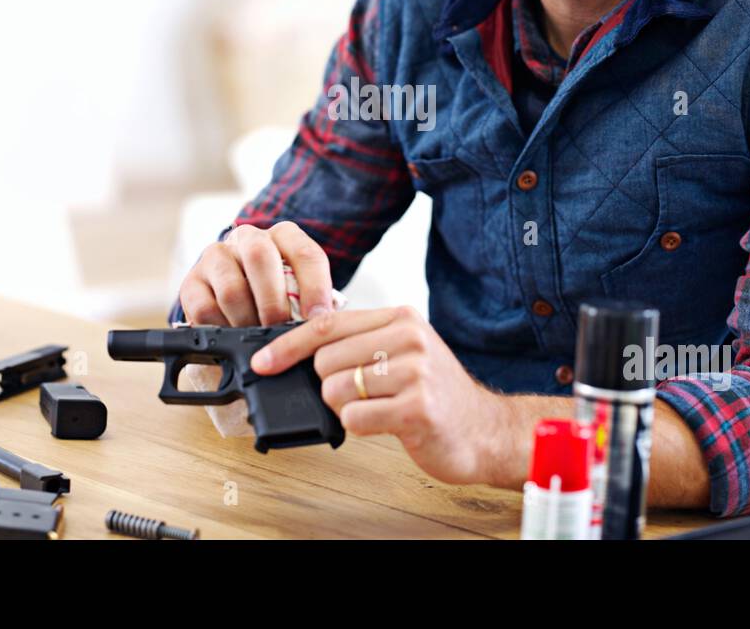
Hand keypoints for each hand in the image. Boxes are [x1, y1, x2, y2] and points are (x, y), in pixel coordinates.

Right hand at [178, 222, 332, 326]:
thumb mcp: (299, 291)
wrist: (234, 298)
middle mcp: (247, 237)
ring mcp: (216, 256)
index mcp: (283, 235)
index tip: (318, 318)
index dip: (314, 287)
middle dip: (273, 302)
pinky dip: (222, 329)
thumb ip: (309, 302)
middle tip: (280, 330)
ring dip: (247, 320)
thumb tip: (318, 327)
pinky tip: (232, 338)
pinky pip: (204, 308)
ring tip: (257, 340)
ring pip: (231, 287)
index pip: (304, 252)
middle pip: (259, 256)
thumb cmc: (276, 296)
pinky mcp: (191, 281)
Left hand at [251, 305, 503, 484]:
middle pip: (325, 360)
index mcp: (401, 318)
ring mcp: (415, 372)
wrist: (485, 430)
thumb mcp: (404, 352)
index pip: (327, 324)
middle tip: (360, 396)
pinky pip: (355, 419)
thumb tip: (300, 349)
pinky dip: (361, 427)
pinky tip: (386, 423)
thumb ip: (360, 342)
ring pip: (336, 390)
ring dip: (345, 409)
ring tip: (377, 409)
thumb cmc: (438, 394)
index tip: (264, 362)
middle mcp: (409, 338)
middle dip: (330, 386)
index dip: (288, 345)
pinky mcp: (417, 408)